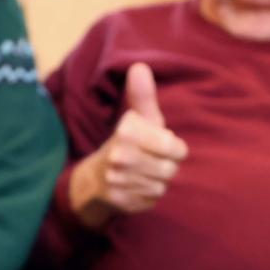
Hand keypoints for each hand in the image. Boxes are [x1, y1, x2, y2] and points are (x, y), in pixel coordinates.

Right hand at [69, 62, 188, 228]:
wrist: (94, 180)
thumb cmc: (128, 144)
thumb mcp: (137, 119)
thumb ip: (143, 96)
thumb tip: (140, 67)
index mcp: (127, 131)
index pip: (173, 146)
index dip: (175, 148)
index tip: (165, 146)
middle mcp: (120, 156)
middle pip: (169, 169)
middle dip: (166, 166)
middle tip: (153, 161)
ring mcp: (118, 181)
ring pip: (161, 186)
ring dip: (157, 181)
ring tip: (144, 173)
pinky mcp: (120, 202)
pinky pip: (151, 200)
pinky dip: (148, 195)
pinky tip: (137, 187)